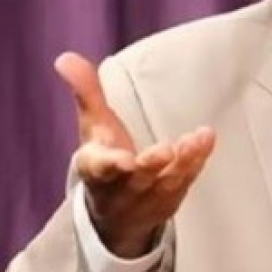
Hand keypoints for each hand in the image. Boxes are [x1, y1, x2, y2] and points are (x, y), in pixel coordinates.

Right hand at [55, 52, 215, 257]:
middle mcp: (121, 187)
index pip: (98, 169)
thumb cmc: (104, 160)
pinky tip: (206, 138)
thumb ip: (85, 93)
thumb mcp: (92, 127)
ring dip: (182, 162)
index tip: (124, 160)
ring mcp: (148, 198)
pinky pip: (186, 181)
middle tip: (166, 150)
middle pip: (136, 178)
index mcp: (95, 170)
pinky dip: (197, 161)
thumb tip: (65, 57)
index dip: (109, 165)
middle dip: (150, 165)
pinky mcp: (171, 200)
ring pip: (166, 181)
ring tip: (194, 140)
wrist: (116, 214)